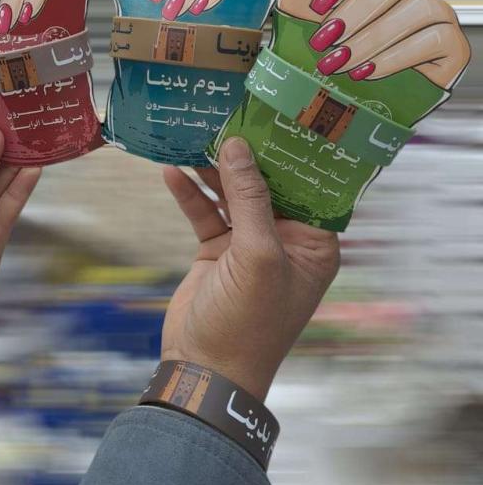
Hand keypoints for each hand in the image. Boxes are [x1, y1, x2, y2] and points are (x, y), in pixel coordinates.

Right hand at [161, 137, 339, 400]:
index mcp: (312, 244)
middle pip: (267, 185)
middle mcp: (284, 240)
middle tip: (231, 114)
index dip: (295, 154)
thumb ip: (250, 198)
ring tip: (196, 134)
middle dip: (248, 154)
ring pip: (233, 194)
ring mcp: (248, 244)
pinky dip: (190, 192)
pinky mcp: (217, 250)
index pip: (309, 188)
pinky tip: (172, 171)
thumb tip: (238, 146)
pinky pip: (205, 212)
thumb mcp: (257, 256)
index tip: (279, 117)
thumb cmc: (247, 322)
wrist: (204, 370)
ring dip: (214, 169)